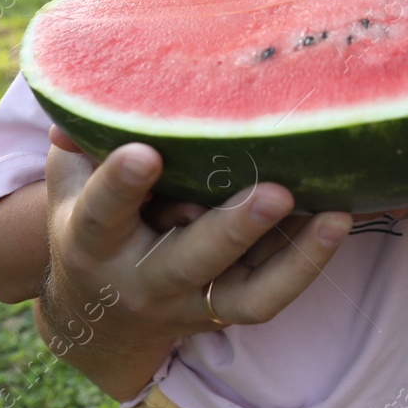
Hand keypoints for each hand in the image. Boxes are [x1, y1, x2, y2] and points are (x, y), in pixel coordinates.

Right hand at [40, 133, 351, 399]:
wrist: (98, 314)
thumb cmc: (91, 220)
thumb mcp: (68, 184)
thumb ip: (78, 142)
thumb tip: (81, 93)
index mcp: (92, 241)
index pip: (103, 213)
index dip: (120, 185)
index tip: (145, 153)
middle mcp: (143, 280)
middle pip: (188, 261)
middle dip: (232, 229)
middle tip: (275, 193)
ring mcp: (190, 302)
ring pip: (246, 296)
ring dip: (294, 259)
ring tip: (334, 216)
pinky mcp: (226, 312)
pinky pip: (271, 296)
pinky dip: (307, 263)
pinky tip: (338, 221)